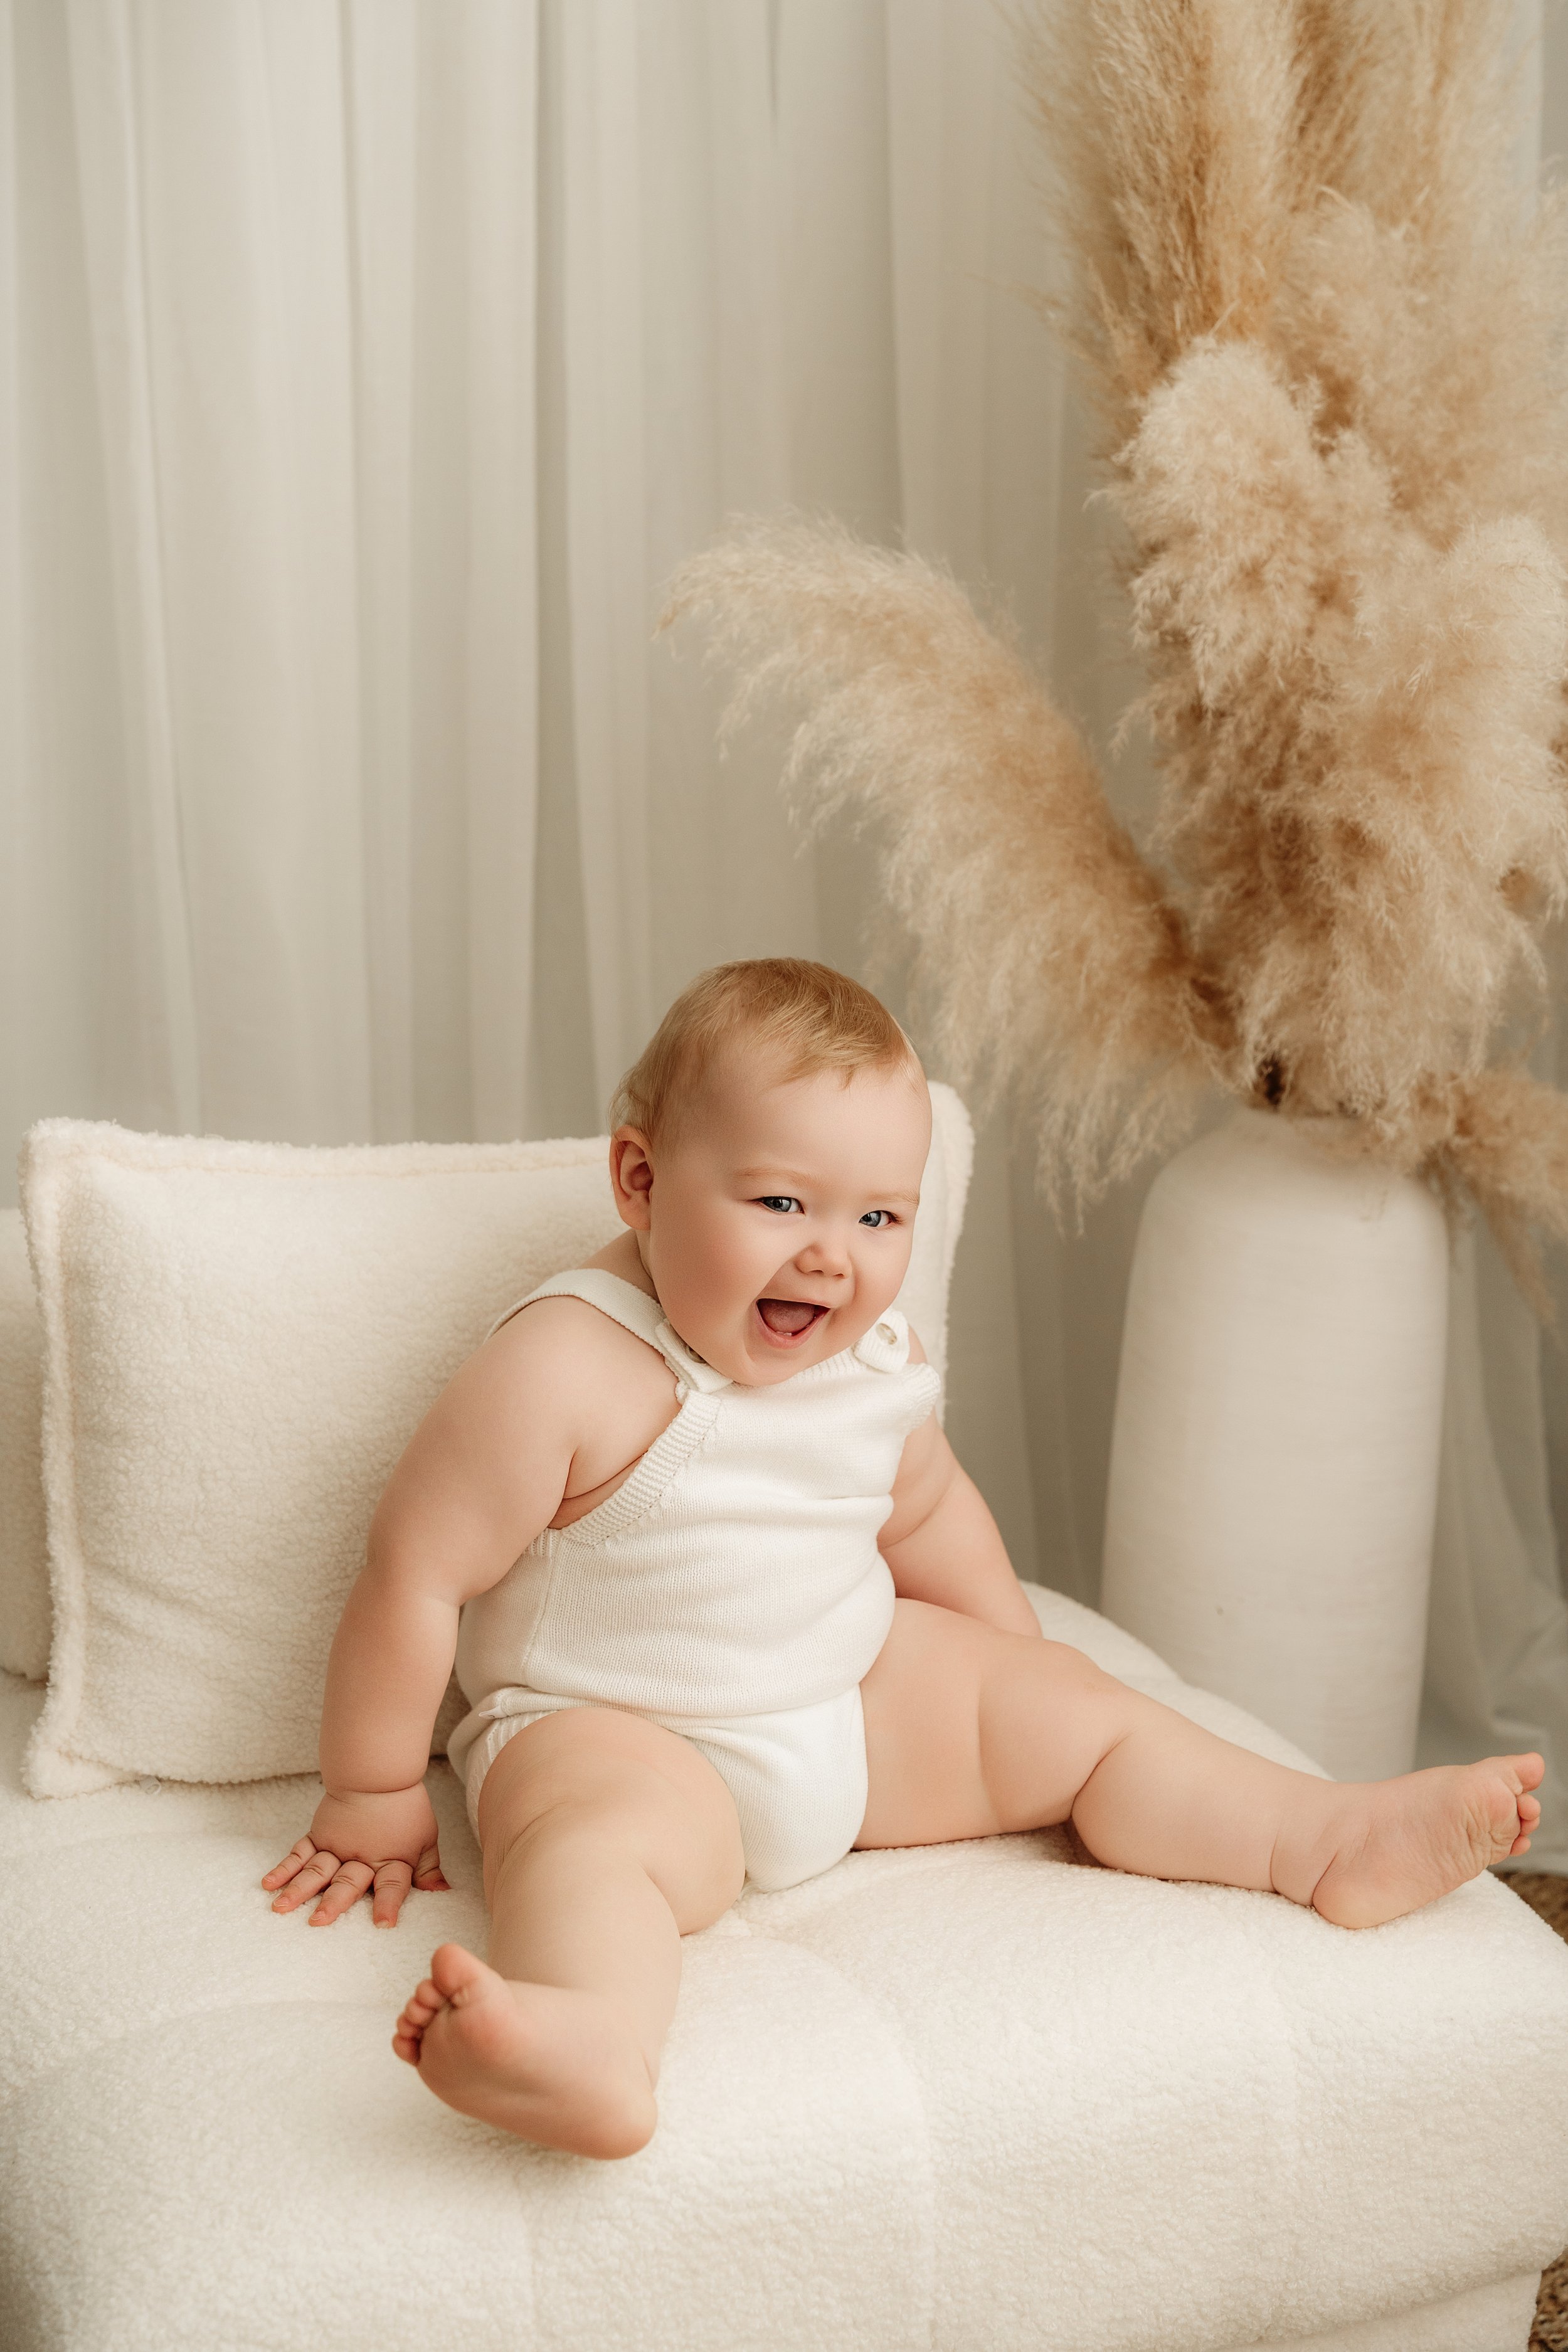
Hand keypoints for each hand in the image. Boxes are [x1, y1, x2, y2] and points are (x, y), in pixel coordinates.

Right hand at [262, 1783, 449, 1926]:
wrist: (378, 1773)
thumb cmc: (405, 1809)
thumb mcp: (425, 1838)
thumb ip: (428, 1869)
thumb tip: (441, 1894)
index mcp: (390, 1860)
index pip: (392, 1885)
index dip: (388, 1903)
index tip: (383, 1924)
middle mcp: (361, 1857)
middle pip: (348, 1881)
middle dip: (334, 1902)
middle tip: (318, 1920)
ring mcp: (337, 1846)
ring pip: (318, 1870)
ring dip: (299, 1890)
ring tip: (280, 1908)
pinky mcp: (320, 1835)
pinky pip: (299, 1853)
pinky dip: (284, 1868)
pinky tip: (269, 1884)